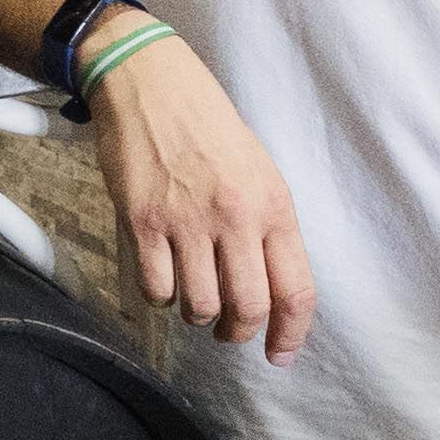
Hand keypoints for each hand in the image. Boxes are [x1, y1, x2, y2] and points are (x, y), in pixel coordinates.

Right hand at [81, 19, 315, 362]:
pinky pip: (156, 288)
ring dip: (197, 314)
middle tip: (228, 332)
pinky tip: (163, 277)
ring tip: (192, 296)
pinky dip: (161, 296)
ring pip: (200, 306)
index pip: (295, 289)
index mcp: (273, 204)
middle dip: (238, 332)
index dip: (291, 334)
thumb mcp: (258, 170)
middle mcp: (235, 216)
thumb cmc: (207, 126)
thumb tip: (270, 287)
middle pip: (248, 307)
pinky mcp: (144, 221)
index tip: (279, 355)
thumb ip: (267, 226)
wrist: (151, 83)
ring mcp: (187, 221)